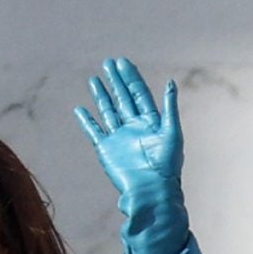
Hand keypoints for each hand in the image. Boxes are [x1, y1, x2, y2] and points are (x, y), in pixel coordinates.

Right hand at [73, 57, 190, 253]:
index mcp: (151, 122)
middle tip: (108, 62)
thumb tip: (171, 82)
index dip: (131, 77)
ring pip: (108, 111)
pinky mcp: (106, 150)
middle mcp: (134, 127)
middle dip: (116, 80)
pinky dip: (87, 121)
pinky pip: (94, 131)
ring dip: (101, 95)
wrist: (151, 191)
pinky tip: (80, 109)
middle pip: (123, 98)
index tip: (122, 62)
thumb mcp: (172, 132)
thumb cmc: (166, 165)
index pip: (138, 94)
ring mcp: (119, 138)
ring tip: (93, 79)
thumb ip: (169, 107)